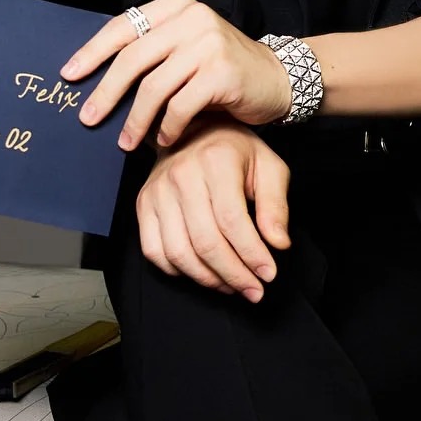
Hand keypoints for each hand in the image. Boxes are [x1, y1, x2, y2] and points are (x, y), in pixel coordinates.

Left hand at [61, 0, 294, 149]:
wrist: (278, 78)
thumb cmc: (223, 69)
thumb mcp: (186, 48)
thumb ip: (153, 52)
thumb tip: (98, 77)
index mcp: (176, 7)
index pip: (124, 27)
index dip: (93, 52)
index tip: (70, 75)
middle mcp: (192, 17)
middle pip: (133, 58)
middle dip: (106, 92)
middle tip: (88, 118)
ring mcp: (208, 43)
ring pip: (154, 86)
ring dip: (135, 120)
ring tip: (125, 141)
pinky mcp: (222, 71)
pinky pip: (180, 105)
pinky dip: (167, 127)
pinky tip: (164, 140)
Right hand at [136, 110, 291, 303]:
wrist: (195, 130)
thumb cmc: (235, 152)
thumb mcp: (269, 167)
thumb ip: (275, 206)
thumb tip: (277, 244)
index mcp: (216, 161)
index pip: (232, 221)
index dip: (252, 255)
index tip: (268, 274)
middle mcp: (181, 175)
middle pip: (206, 242)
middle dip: (234, 274)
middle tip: (253, 290)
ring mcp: (157, 191)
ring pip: (179, 252)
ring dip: (208, 279)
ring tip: (231, 286)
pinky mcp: (143, 204)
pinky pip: (154, 251)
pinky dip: (178, 271)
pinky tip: (202, 273)